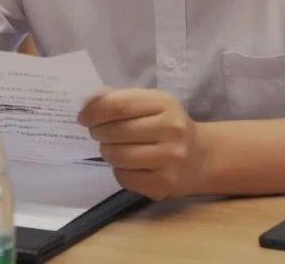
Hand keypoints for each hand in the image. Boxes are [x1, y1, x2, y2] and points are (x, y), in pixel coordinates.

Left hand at [78, 89, 206, 199]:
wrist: (201, 157)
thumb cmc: (168, 126)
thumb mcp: (151, 104)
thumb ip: (121, 99)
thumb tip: (88, 102)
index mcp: (165, 104)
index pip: (120, 105)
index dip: (95, 111)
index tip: (83, 117)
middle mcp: (171, 130)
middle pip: (115, 131)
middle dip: (98, 132)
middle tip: (99, 133)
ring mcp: (170, 159)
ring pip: (117, 156)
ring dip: (107, 151)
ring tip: (114, 148)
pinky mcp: (163, 185)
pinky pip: (124, 177)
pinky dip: (119, 170)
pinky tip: (129, 164)